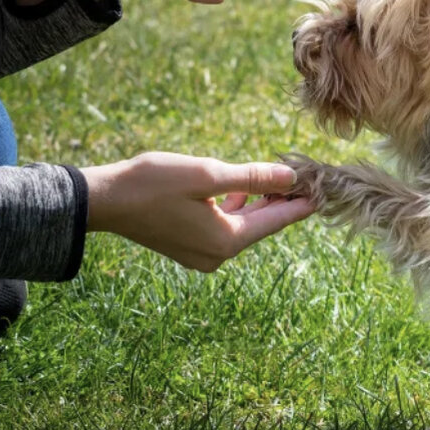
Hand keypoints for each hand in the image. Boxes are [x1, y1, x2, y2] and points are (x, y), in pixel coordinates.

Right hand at [83, 152, 313, 270]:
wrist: (103, 202)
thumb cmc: (153, 183)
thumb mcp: (208, 174)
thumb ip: (252, 178)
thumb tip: (290, 178)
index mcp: (226, 241)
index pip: (276, 221)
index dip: (302, 203)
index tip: (326, 189)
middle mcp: (217, 255)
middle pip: (261, 225)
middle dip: (282, 201)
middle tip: (306, 178)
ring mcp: (201, 255)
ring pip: (243, 226)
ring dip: (259, 203)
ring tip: (279, 179)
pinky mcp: (187, 247)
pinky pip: (224, 228)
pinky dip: (236, 209)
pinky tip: (240, 190)